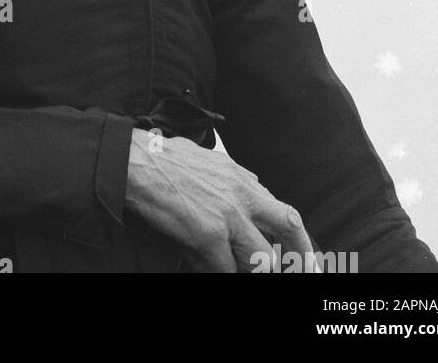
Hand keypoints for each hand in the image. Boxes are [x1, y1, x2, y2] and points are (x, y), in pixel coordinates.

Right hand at [124, 129, 312, 271]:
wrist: (133, 163)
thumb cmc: (162, 161)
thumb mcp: (207, 162)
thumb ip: (234, 180)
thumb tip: (255, 192)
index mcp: (241, 178)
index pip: (285, 213)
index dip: (299, 242)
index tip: (303, 261)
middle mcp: (241, 195)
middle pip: (289, 230)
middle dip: (299, 258)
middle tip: (298, 276)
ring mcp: (227, 216)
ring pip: (260, 260)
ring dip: (248, 270)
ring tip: (231, 267)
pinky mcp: (208, 235)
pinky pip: (224, 271)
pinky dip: (218, 274)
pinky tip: (206, 267)